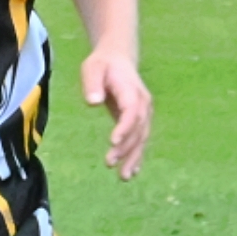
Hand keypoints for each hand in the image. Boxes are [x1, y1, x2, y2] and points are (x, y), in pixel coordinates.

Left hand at [81, 48, 151, 179]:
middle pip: (138, 129)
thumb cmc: (102, 64)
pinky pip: (141, 140)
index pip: (132, 111)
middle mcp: (143, 104)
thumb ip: (92, 83)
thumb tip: (93, 102)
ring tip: (123, 177)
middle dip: (126, 148)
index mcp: (131, 91)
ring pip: (142, 138)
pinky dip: (136, 156)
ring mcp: (145, 113)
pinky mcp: (140, 121)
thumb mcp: (92, 68)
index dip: (125, 127)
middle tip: (109, 163)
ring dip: (133, 157)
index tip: (113, 142)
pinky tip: (130, 172)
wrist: (118, 59)